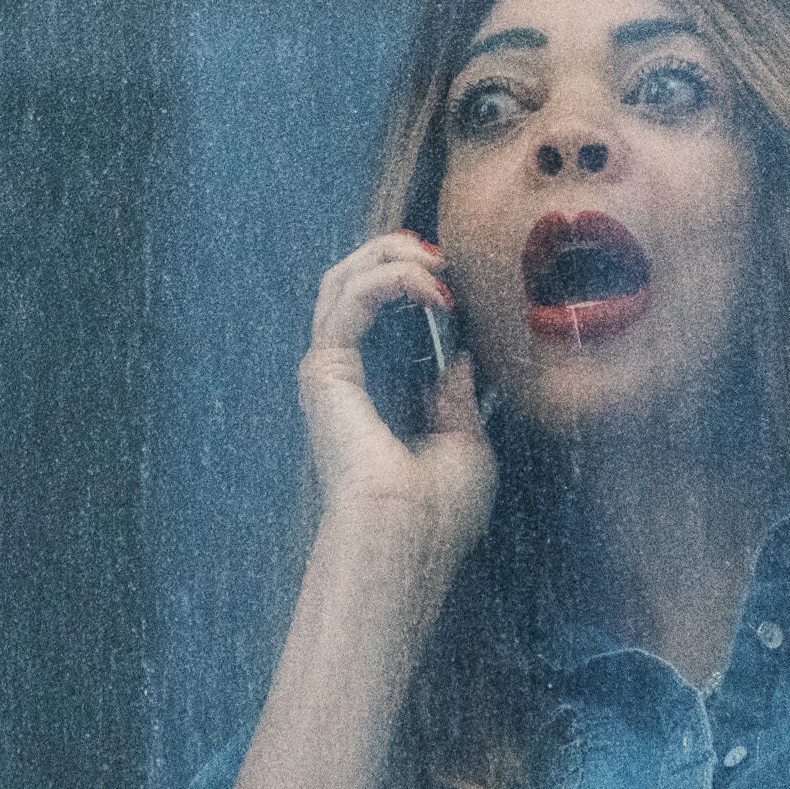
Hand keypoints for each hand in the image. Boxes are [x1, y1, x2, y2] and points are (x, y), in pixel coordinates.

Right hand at [294, 232, 497, 581]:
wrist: (410, 536)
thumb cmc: (438, 509)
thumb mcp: (466, 439)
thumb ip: (457, 392)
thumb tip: (461, 350)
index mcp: (378, 392)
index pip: (384, 312)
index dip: (419, 281)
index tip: (462, 280)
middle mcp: (348, 376)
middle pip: (354, 283)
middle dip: (395, 252)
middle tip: (440, 252)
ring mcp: (330, 370)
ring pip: (341, 280)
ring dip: (389, 255)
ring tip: (434, 259)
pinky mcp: (324, 369)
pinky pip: (349, 300)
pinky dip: (389, 279)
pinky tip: (432, 288)